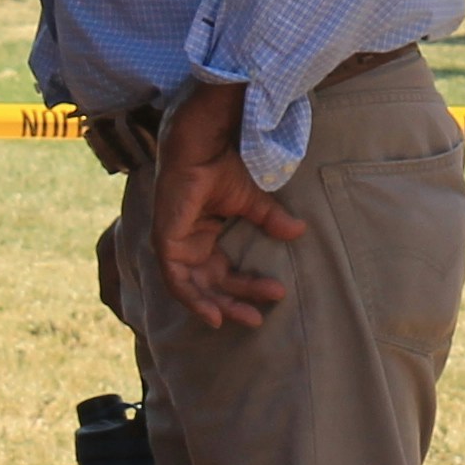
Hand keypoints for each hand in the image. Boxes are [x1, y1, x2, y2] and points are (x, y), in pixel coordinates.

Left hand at [151, 80, 302, 331]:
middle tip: (258, 317)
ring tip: (242, 317)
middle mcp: (187, 244)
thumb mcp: (251, 201)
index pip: (224, 272)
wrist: (202, 146)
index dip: (247, 287)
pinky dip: (193, 300)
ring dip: (216, 305)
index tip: (274, 294)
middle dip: (234, 302)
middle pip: (209, 285)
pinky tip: (213, 314)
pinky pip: (176, 282)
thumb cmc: (220, 165)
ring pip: (193, 289)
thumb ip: (270, 219)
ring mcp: (173, 245)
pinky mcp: (165, 242)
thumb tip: (300, 231)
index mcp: (202, 236)